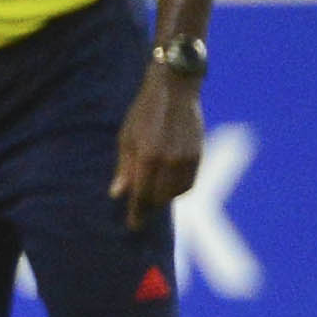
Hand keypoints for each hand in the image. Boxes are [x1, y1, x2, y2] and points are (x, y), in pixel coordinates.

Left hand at [111, 63, 204, 226]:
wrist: (175, 90)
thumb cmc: (144, 113)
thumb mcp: (126, 138)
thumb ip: (124, 168)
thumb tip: (117, 194)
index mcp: (147, 157)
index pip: (141, 195)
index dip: (137, 213)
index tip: (133, 226)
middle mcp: (169, 161)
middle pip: (159, 198)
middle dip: (148, 206)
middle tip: (139, 209)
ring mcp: (187, 159)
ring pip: (176, 193)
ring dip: (163, 198)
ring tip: (152, 196)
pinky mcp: (199, 155)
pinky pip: (189, 183)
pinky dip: (178, 189)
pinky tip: (168, 185)